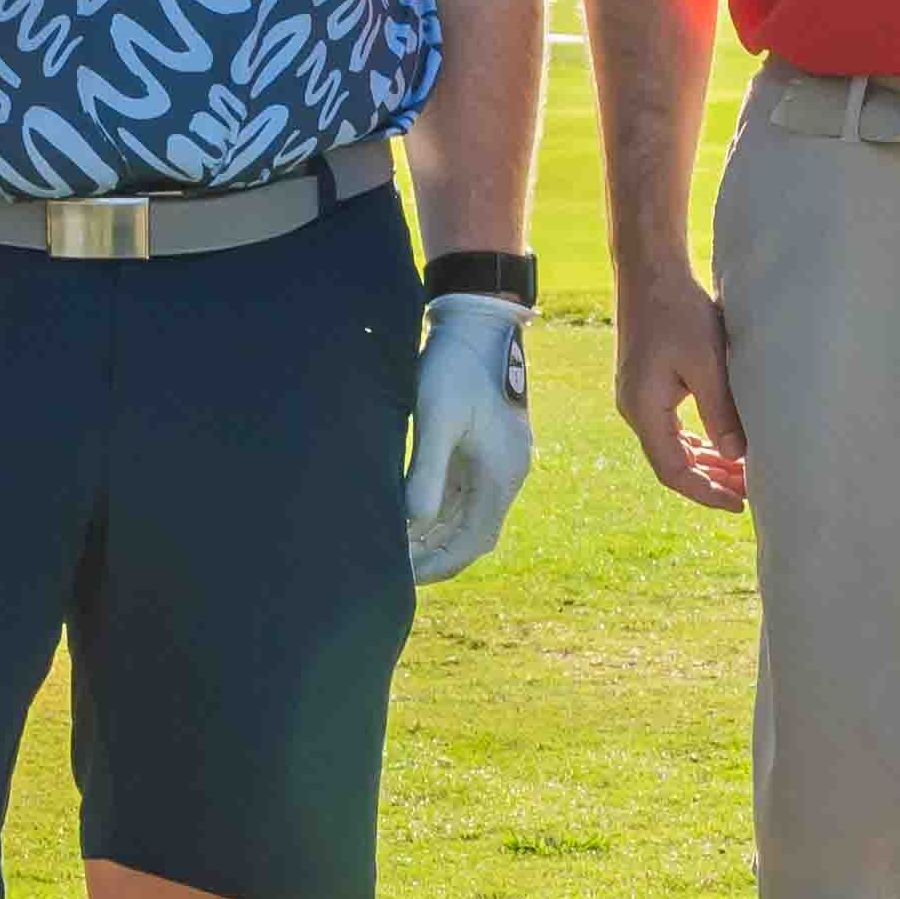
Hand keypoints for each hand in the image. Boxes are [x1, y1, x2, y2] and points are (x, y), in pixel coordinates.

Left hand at [405, 293, 534, 581]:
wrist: (476, 323)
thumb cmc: (455, 366)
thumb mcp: (437, 418)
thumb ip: (426, 472)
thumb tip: (415, 523)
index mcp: (501, 473)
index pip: (474, 540)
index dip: (442, 563)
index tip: (407, 575)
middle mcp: (505, 474)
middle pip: (472, 534)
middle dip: (435, 555)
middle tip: (394, 568)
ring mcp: (495, 462)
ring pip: (466, 516)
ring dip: (435, 536)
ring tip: (397, 550)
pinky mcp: (482, 449)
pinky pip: (461, 495)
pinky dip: (438, 512)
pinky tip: (410, 519)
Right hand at [613, 275, 747, 513]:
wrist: (650, 271)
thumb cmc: (679, 310)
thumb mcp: (706, 362)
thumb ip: (720, 412)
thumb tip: (737, 457)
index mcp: (643, 409)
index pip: (674, 471)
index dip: (706, 493)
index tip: (740, 503)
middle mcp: (634, 410)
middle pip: (671, 464)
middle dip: (710, 481)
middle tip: (749, 493)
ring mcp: (638, 398)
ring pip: (672, 447)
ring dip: (705, 462)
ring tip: (742, 473)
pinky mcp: (646, 386)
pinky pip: (671, 428)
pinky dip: (697, 442)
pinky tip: (722, 446)